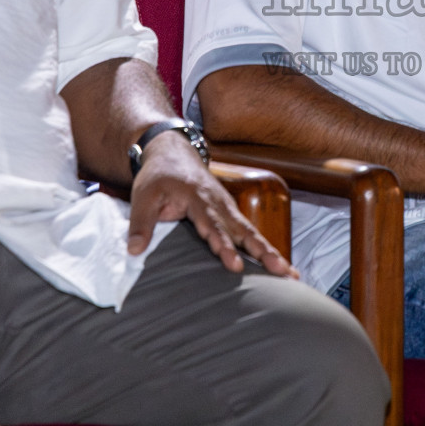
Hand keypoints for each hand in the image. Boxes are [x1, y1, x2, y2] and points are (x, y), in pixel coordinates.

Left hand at [127, 131, 294, 277]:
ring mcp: (228, 208)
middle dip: (262, 251)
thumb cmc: (158, 175)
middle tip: (279, 270)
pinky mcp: (231, 214)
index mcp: (198, 197)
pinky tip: (282, 267)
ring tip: (289, 273)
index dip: (224, 244)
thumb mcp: (143, 195)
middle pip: (243, 230)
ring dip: (271, 252)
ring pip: (252, 232)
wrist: (173, 151)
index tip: (234, 264)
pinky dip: (267, 249)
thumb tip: (135, 251)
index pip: (212, 224)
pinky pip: (250, 233)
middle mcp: (219, 203)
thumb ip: (141, 223)